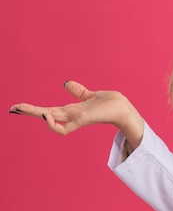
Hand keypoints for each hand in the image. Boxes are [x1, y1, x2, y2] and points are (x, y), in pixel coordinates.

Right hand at [8, 81, 143, 149]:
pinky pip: (64, 127)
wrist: (123, 109)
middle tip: (12, 108)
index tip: (18, 107)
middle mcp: (71, 115)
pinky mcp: (82, 120)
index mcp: (71, 110)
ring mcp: (75, 118)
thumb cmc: (110, 103)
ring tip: (20, 108)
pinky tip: (46, 115)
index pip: (48, 110)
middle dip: (28, 112)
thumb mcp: (89, 95)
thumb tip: (65, 83)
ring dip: (35, 114)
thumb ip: (78, 91)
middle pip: (44, 114)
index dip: (34, 108)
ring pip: (50, 119)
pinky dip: (54, 123)